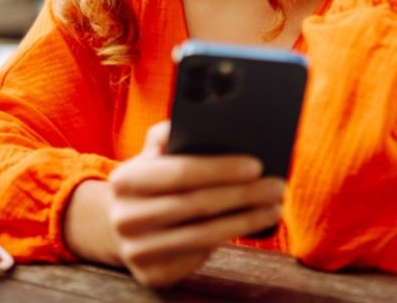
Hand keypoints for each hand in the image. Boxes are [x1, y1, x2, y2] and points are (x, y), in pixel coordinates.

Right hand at [106, 122, 283, 287]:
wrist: (119, 226)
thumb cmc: (149, 182)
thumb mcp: (151, 154)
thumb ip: (170, 135)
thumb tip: (207, 120)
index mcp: (125, 181)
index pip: (179, 173)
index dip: (220, 169)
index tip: (257, 165)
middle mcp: (126, 219)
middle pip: (198, 206)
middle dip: (244, 195)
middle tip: (277, 186)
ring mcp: (137, 251)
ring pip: (204, 235)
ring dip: (246, 220)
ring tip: (273, 207)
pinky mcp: (153, 275)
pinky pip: (199, 257)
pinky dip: (229, 240)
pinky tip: (251, 225)